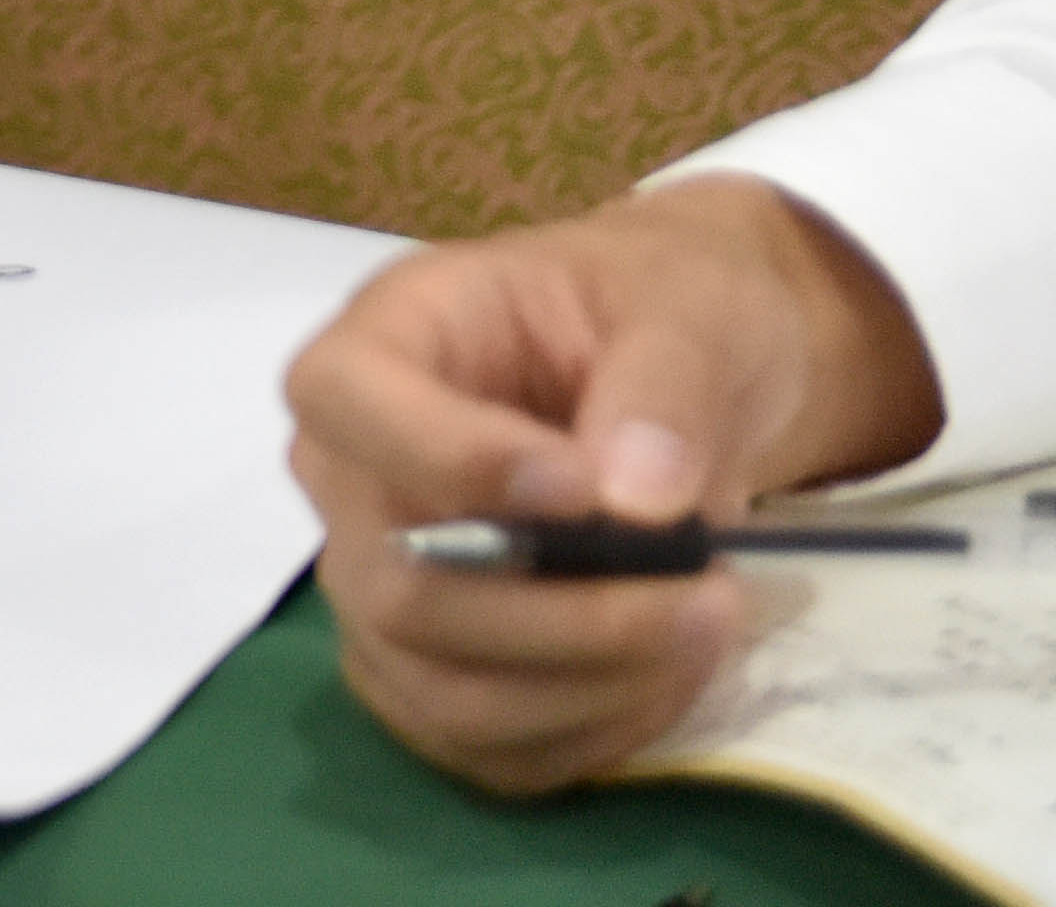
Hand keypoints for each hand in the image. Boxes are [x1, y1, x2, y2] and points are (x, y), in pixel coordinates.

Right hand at [288, 172, 949, 790]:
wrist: (688, 374)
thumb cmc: (664, 310)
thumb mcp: (688, 308)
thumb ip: (663, 387)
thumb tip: (638, 497)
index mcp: (386, 338)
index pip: (344, 401)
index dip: (446, 458)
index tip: (585, 490)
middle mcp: (350, 466)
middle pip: (391, 582)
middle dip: (563, 618)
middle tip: (711, 597)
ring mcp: (381, 574)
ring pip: (436, 685)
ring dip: (587, 687)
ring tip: (708, 631)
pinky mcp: (433, 666)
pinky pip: (482, 746)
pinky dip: (585, 736)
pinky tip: (665, 678)